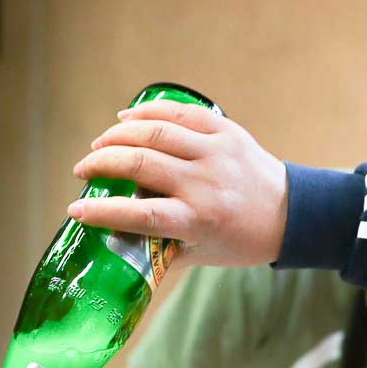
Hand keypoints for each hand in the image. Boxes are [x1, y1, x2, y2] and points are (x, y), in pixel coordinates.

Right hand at [68, 100, 288, 266]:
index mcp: (199, 220)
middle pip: (140, 164)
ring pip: (154, 132)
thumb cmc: (240, 240)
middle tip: (82, 171)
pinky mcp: (225, 130)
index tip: (76, 208)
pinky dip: (147, 112)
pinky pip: (179, 112)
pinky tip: (125, 119)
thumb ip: (159, 248)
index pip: (141, 214)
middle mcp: (205, 184)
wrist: (290, 214)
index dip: (103, 211)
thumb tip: (113, 239)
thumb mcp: (200, 255)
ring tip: (98, 146)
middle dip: (101, 164)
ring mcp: (215, 152)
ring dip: (117, 136)